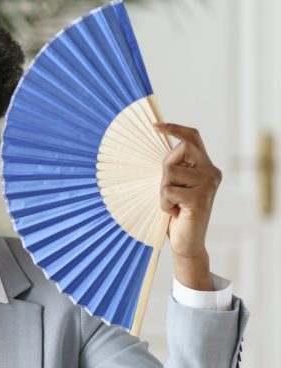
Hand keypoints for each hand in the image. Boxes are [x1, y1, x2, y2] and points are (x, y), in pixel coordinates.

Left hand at [154, 122, 221, 290]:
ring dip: (162, 190)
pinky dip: (164, 204)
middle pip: (179, 150)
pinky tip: (174, 213)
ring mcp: (207, 185)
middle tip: (168, 190)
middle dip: (165, 169)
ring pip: (169, 172)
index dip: (175, 129)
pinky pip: (167, 191)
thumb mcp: (175, 186)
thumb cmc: (176, 213)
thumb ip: (174, 168)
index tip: (155, 125)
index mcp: (206, 167)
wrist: (187, 242)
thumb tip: (158, 144)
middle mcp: (211, 172)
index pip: (193, 138)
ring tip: (173, 204)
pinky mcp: (199, 198)